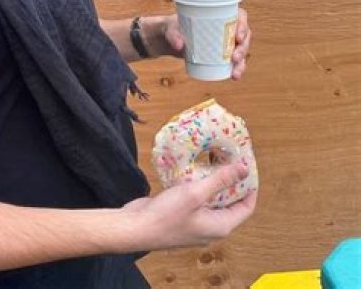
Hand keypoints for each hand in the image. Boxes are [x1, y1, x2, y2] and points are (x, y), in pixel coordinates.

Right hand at [120, 160, 256, 250]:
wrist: (136, 228)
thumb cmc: (168, 215)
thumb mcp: (196, 194)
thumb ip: (220, 180)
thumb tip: (244, 168)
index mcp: (221, 225)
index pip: (246, 206)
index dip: (250, 187)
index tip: (247, 166)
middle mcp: (211, 226)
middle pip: (229, 202)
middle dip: (230, 180)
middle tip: (228, 157)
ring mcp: (195, 222)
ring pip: (211, 200)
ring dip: (213, 181)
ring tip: (211, 158)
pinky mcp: (181, 216)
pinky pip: (196, 199)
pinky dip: (197, 185)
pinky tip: (190, 169)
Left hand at [149, 9, 251, 79]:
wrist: (169, 39)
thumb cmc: (173, 27)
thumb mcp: (171, 28)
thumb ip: (173, 35)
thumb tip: (178, 46)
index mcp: (219, 14)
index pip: (240, 16)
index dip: (243, 25)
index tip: (238, 37)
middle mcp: (226, 27)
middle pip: (243, 36)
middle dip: (243, 48)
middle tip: (234, 58)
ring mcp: (225, 41)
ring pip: (241, 51)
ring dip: (242, 63)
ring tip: (235, 73)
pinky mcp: (221, 53)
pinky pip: (234, 61)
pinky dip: (236, 69)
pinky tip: (234, 76)